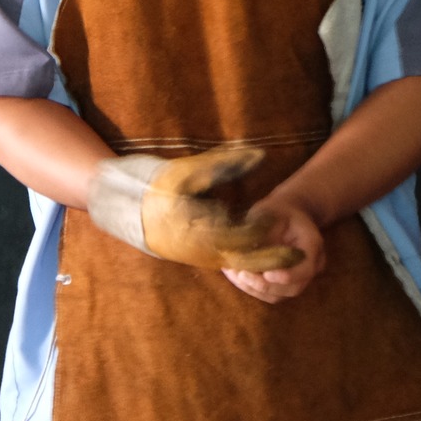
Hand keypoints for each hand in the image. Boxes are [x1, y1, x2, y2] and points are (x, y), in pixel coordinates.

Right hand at [89, 147, 304, 270]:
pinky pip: (226, 262)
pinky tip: (259, 250)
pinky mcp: (195, 256)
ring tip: (286, 252)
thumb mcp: (188, 170)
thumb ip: (226, 164)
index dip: (265, 228)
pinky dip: (245, 259)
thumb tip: (260, 155)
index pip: (244, 237)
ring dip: (261, 261)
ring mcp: (197, 257)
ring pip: (236, 264)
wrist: (119, 207)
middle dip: (274, 259)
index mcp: (199, 231)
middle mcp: (200, 250)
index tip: (280, 216)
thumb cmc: (152, 185)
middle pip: (246, 261)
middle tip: (301, 255)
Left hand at [221, 196, 326, 302]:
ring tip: (232, 274)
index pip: (305, 268)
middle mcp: (311, 265)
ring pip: (279, 295)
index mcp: (312, 243)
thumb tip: (239, 249)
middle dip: (264, 286)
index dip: (287, 276)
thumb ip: (260, 229)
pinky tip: (234, 275)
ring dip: (253, 288)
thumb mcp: (270, 210)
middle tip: (241, 274)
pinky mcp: (285, 284)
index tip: (266, 274)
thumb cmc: (278, 210)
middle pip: (292, 288)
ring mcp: (299, 277)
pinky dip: (251, 288)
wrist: (288, 213)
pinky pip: (269, 294)